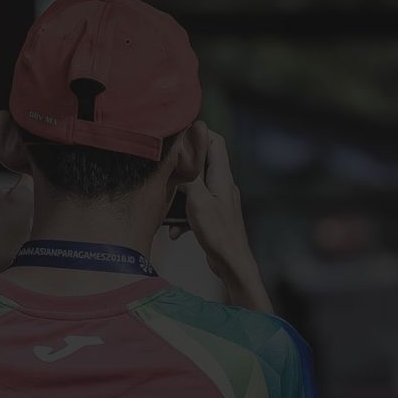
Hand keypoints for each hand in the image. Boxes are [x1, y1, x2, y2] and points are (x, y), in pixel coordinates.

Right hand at [172, 124, 272, 312]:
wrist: (232, 265)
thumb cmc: (218, 234)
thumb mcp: (198, 201)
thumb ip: (190, 175)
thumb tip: (183, 149)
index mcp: (222, 178)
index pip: (216, 142)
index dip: (199, 133)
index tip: (179, 133)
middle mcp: (223, 186)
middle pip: (204, 162)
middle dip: (183, 163)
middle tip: (165, 165)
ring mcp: (220, 202)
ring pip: (196, 187)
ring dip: (180, 194)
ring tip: (166, 200)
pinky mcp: (214, 217)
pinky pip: (195, 209)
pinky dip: (183, 216)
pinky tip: (174, 232)